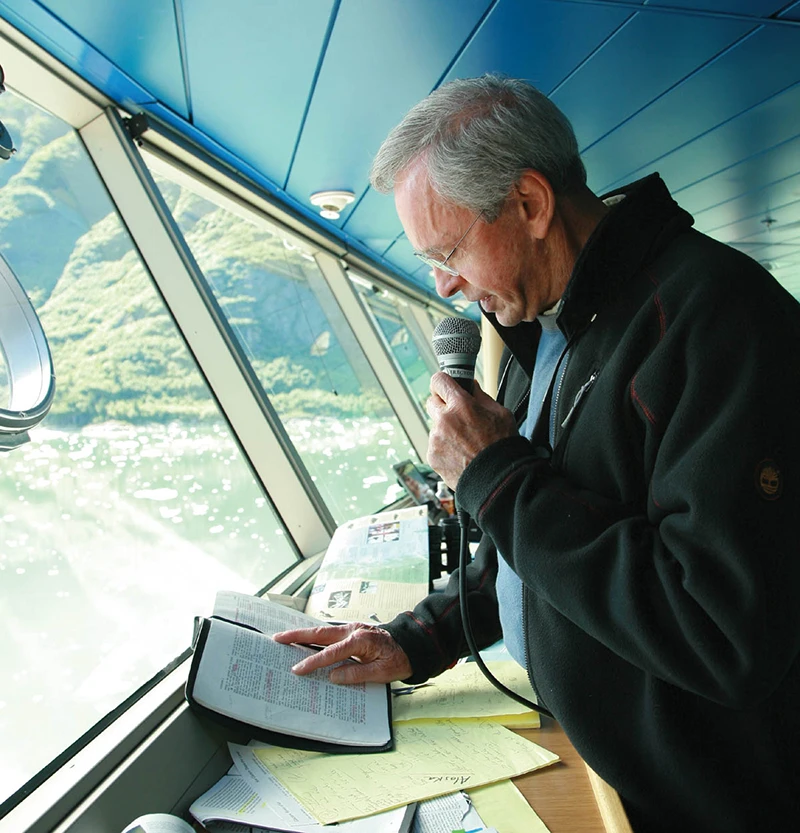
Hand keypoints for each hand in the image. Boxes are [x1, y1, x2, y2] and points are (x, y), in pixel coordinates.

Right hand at [273, 623, 412, 684]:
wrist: (411, 645)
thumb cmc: (399, 659)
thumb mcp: (382, 673)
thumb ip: (357, 674)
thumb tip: (334, 677)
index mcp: (360, 640)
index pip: (331, 653)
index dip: (313, 662)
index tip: (297, 669)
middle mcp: (353, 631)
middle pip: (320, 634)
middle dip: (297, 636)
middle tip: (278, 639)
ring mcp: (352, 629)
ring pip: (323, 632)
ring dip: (303, 634)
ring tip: (284, 638)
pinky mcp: (352, 632)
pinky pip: (330, 634)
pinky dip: (315, 637)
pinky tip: (305, 641)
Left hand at [426, 372, 517, 489]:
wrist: (497, 479)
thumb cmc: (502, 446)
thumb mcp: (500, 413)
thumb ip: (481, 397)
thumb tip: (470, 386)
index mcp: (461, 405)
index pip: (439, 380)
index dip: (442, 382)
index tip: (445, 387)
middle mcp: (444, 420)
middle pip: (431, 402)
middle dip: (443, 406)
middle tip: (458, 416)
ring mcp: (436, 439)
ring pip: (435, 426)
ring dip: (445, 430)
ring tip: (465, 443)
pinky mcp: (432, 456)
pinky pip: (434, 445)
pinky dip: (444, 448)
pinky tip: (460, 454)